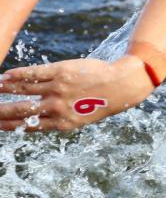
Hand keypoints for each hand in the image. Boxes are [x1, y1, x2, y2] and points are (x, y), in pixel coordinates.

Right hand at [0, 55, 152, 131]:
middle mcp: (57, 108)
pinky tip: (6, 76)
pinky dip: (17, 75)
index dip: (10, 126)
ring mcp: (58, 89)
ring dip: (5, 89)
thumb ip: (61, 117)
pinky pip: (33, 74)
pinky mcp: (60, 72)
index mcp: (63, 123)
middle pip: (21, 110)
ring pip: (23, 90)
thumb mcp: (83, 116)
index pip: (29, 125)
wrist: (122, 85)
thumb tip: (38, 115)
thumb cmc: (103, 101)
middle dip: (1, 112)